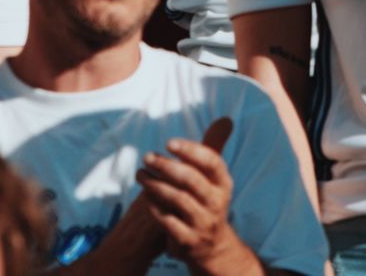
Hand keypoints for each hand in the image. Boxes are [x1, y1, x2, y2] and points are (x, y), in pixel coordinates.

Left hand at [137, 118, 257, 273]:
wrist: (214, 247)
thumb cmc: (207, 200)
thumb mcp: (214, 177)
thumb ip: (213, 148)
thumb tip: (225, 119)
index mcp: (222, 183)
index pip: (212, 162)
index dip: (191, 151)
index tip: (169, 143)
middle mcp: (216, 203)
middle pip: (191, 180)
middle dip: (166, 166)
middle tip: (147, 157)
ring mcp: (203, 223)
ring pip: (178, 200)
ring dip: (155, 185)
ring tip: (140, 174)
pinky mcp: (189, 240)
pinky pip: (169, 222)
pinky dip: (156, 209)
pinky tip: (145, 198)